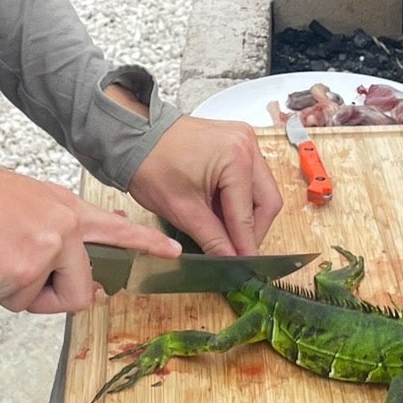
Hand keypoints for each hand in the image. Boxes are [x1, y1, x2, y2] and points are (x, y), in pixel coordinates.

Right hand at [0, 160, 179, 314]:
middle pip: (78, 293)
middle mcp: (66, 230)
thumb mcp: (30, 204)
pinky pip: (4, 302)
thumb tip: (70, 261)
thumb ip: (55, 230)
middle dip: (48, 300)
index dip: (146, 244)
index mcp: (69, 211)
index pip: (118, 229)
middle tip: (18, 282)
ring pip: (34, 302)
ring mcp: (48, 251)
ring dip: (5, 292)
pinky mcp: (24, 272)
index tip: (173, 253)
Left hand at [126, 115, 281, 258]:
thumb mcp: (182, 211)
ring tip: (226, 231)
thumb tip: (231, 259)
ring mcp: (246, 140)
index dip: (245, 243)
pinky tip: (223, 211)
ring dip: (248, 214)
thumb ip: (212, 238)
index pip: (247, 214)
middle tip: (237, 251)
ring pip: (263, 189)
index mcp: (236, 158)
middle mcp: (248, 145)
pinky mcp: (239, 141)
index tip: (244, 265)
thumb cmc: (151, 165)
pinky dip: (241, 198)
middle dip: (253, 229)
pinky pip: (251, 176)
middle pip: (267, 200)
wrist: (135, 137)